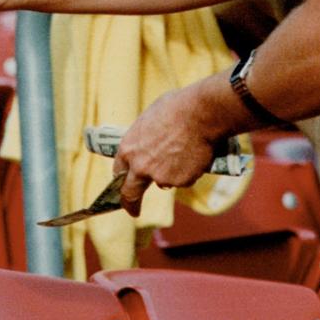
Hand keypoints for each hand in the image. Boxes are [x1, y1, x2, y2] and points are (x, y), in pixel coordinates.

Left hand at [112, 89, 217, 216]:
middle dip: (131, 204)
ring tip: (185, 149)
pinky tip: (195, 153)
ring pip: (165, 180)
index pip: (119, 171)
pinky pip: (185, 178)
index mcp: (129, 148)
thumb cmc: (175, 108)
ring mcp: (161, 176)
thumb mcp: (150, 120)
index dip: (123, 178)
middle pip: (131, 192)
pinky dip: (190, 170)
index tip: (124, 186)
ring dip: (172, 171)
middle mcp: (141, 167)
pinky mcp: (181, 181)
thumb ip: (146, 139)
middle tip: (134, 211)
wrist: (200, 113)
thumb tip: (151, 144)